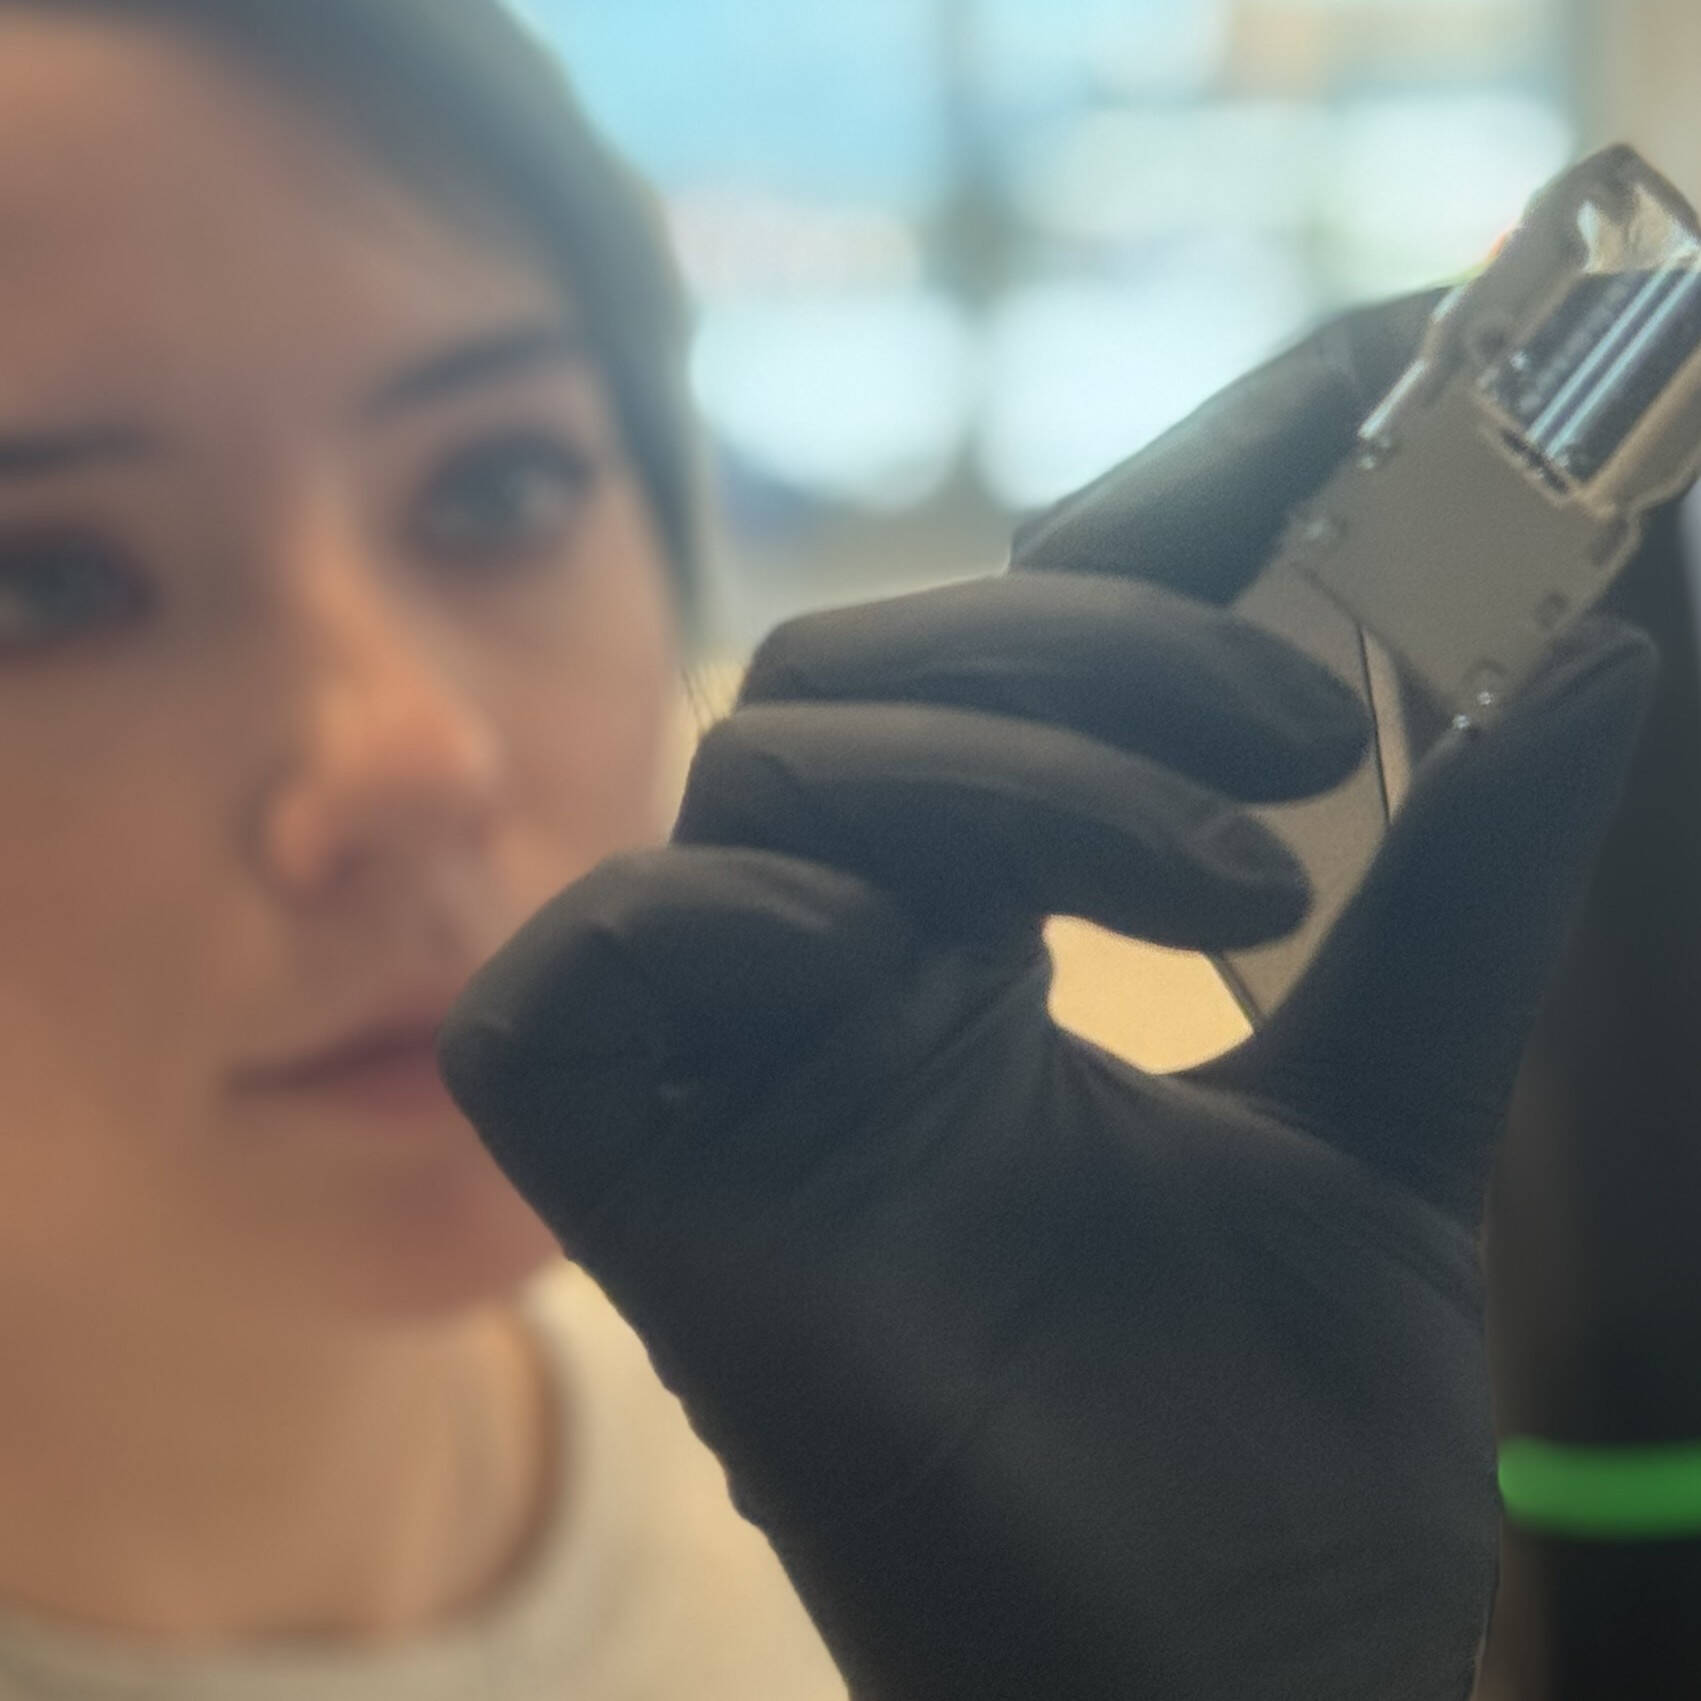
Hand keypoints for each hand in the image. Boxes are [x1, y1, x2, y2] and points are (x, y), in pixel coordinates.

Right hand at [439, 305, 1654, 1700]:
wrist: (1212, 1700)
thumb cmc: (1279, 1444)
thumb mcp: (1388, 1112)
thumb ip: (1461, 896)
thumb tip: (1588, 664)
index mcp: (966, 954)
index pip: (978, 678)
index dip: (1117, 571)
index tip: (1317, 531)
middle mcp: (827, 982)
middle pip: (851, 688)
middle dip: (1077, 663)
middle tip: (1298, 739)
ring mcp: (721, 1077)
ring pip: (756, 775)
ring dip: (993, 772)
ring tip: (1228, 873)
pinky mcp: (626, 1191)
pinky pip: (571, 978)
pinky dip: (714, 914)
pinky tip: (900, 957)